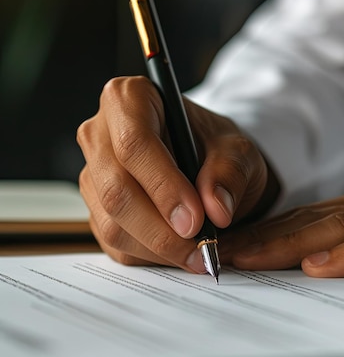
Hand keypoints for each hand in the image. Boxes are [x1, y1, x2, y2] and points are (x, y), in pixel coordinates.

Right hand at [77, 76, 278, 270]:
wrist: (208, 166)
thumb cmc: (217, 148)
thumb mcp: (237, 150)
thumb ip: (229, 173)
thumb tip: (215, 209)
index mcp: (129, 99)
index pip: (133, 144)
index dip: (163, 186)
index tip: (195, 219)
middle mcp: (100, 135)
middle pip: (116, 190)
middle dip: (161, 228)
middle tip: (203, 245)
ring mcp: (93, 175)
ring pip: (112, 224)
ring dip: (159, 248)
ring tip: (200, 252)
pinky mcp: (96, 211)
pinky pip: (115, 244)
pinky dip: (152, 257)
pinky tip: (181, 252)